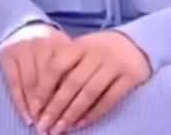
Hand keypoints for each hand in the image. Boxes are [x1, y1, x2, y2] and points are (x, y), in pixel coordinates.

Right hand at [0, 22, 71, 126]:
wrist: (24, 28)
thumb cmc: (49, 50)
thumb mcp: (64, 57)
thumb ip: (70, 76)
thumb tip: (76, 111)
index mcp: (61, 45)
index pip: (66, 78)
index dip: (67, 101)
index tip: (68, 121)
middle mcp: (42, 43)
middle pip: (48, 82)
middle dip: (50, 108)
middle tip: (52, 127)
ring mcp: (23, 47)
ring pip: (30, 84)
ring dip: (35, 108)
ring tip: (39, 124)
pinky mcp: (7, 53)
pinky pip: (13, 83)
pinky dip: (19, 102)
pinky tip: (26, 115)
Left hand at [35, 30, 151, 134]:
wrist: (136, 44)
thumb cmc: (99, 51)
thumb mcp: (80, 51)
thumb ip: (64, 68)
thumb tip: (41, 99)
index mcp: (79, 45)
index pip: (56, 66)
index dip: (44, 88)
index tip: (34, 108)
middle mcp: (96, 53)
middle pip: (72, 83)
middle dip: (55, 106)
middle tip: (44, 125)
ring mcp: (115, 64)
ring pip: (89, 93)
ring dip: (72, 113)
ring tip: (59, 128)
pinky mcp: (131, 77)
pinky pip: (109, 100)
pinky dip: (93, 114)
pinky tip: (80, 125)